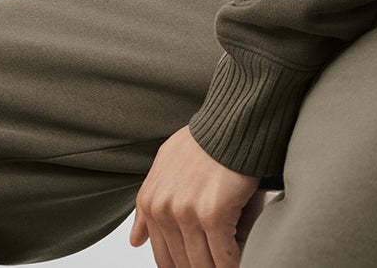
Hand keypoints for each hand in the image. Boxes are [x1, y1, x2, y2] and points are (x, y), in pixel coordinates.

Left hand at [129, 125, 261, 266]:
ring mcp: (186, 213)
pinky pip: (224, 257)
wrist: (231, 122)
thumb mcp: (165, 165)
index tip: (199, 262)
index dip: (184, 264)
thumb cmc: (205, 140)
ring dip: (218, 265)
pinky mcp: (212, 214)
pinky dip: (234, 262)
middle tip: (218, 259)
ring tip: (230, 258)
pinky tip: (241, 256)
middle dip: (202, 265)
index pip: (163, 255)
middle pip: (183, 263)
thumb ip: (148, 206)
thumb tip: (135, 241)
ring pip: (203, 263)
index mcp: (150, 201)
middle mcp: (163, 209)